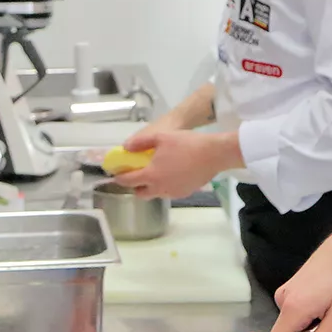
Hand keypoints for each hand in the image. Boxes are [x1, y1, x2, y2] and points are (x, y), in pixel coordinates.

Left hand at [114, 128, 240, 199]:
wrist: (214, 154)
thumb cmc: (186, 143)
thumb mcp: (160, 137)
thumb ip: (140, 143)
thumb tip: (126, 147)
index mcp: (151, 175)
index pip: (129, 181)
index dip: (120, 178)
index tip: (117, 174)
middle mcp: (160, 188)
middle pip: (141, 194)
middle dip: (135, 187)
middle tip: (137, 175)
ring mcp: (173, 193)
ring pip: (156, 194)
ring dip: (151, 186)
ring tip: (156, 173)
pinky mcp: (185, 193)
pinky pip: (169, 192)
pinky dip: (165, 186)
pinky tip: (172, 174)